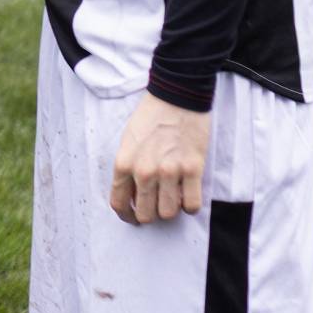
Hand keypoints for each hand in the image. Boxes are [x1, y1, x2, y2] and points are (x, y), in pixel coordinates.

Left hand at [109, 92, 210, 223]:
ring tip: (173, 196)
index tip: (133, 217)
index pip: (119, 204)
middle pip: (146, 215)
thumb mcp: (128, 141)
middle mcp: (145, 171)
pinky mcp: (193, 169)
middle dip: (151, 214)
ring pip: (169, 214)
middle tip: (157, 205)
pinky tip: (188, 194)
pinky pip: (192, 205)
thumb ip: (127, 169)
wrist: (176, 95)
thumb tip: (134, 195)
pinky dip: (191, 205)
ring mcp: (170, 171)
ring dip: (171, 209)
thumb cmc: (151, 116)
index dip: (127, 216)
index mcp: (124, 163)